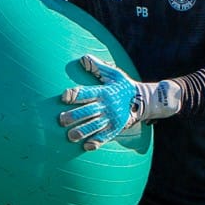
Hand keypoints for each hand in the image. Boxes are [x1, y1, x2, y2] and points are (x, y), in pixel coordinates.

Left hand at [58, 56, 180, 150]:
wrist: (143, 100)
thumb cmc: (122, 86)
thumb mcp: (113, 74)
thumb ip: (98, 67)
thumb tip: (83, 58)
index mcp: (103, 92)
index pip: (86, 92)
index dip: (74, 94)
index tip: (64, 97)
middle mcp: (107, 105)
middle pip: (87, 111)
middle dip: (73, 116)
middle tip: (61, 120)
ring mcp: (112, 118)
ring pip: (94, 125)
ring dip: (81, 131)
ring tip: (70, 136)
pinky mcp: (116, 128)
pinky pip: (106, 136)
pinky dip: (96, 141)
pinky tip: (86, 146)